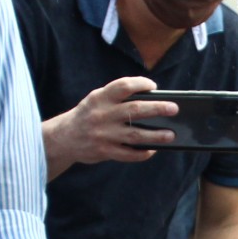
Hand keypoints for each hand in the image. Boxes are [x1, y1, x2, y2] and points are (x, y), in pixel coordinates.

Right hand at [45, 77, 177, 166]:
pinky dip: (142, 153)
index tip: (153, 86)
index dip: (140, 84)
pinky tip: (152, 149)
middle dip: (157, 109)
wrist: (63, 138)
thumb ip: (117, 98)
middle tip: (174, 108)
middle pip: (135, 110)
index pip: (123, 86)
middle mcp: (102, 115)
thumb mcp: (96, 100)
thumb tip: (151, 101)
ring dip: (156, 135)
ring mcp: (103, 134)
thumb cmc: (88, 115)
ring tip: (171, 134)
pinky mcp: (104, 151)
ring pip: (135, 134)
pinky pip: (128, 154)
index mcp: (100, 97)